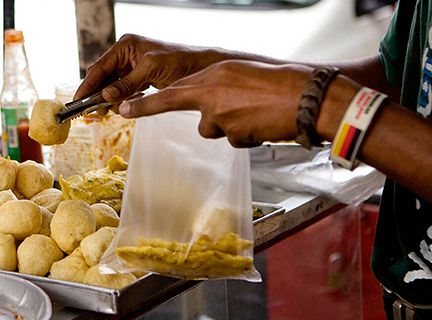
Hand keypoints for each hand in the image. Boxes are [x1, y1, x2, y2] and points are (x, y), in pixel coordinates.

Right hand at [74, 34, 223, 113]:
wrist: (202, 67)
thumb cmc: (180, 61)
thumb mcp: (150, 71)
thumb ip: (126, 83)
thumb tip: (106, 96)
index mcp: (126, 46)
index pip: (99, 68)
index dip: (87, 86)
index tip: (77, 101)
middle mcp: (126, 55)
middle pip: (103, 78)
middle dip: (98, 95)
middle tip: (93, 112)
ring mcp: (132, 67)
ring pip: (112, 87)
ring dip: (110, 100)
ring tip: (108, 111)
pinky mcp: (140, 78)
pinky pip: (123, 91)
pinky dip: (121, 100)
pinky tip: (122, 106)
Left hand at [118, 60, 323, 146]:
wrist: (308, 99)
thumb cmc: (282, 84)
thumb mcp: (243, 75)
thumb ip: (220, 88)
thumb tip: (208, 108)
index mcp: (212, 76)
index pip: (171, 93)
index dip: (146, 105)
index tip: (122, 110)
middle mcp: (211, 95)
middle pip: (197, 116)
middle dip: (207, 116)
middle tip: (205, 108)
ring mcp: (221, 117)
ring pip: (216, 129)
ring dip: (234, 126)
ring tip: (260, 115)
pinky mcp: (234, 135)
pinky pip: (236, 139)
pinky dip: (249, 135)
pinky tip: (265, 124)